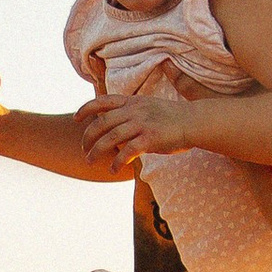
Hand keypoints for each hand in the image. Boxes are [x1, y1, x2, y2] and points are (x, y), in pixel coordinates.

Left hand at [78, 83, 203, 168]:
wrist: (194, 122)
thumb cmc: (173, 118)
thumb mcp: (150, 107)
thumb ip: (132, 113)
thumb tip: (118, 125)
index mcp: (132, 102)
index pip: (103, 101)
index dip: (87, 109)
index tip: (76, 118)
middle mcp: (134, 111)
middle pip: (102, 123)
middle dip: (88, 137)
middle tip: (84, 150)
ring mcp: (142, 124)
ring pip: (111, 138)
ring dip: (97, 151)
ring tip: (90, 161)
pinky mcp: (150, 139)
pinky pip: (128, 152)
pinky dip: (118, 162)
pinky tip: (113, 169)